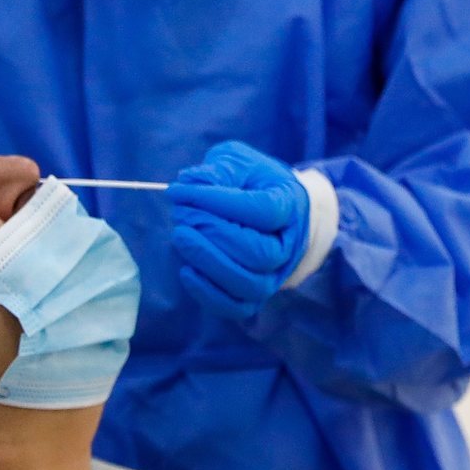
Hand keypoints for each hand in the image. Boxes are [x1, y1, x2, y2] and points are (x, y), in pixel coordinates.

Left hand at [168, 141, 310, 324]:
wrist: (277, 216)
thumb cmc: (253, 183)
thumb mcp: (240, 163)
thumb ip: (220, 169)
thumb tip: (189, 183)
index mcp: (289, 205)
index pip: (261, 210)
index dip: (218, 201)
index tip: (181, 190)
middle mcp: (287, 245)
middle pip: (258, 252)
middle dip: (212, 234)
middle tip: (181, 214)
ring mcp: (274, 275)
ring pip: (248, 283)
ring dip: (208, 262)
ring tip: (181, 237)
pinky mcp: (255, 296)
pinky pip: (236, 307)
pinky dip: (208, 293)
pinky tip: (186, 270)